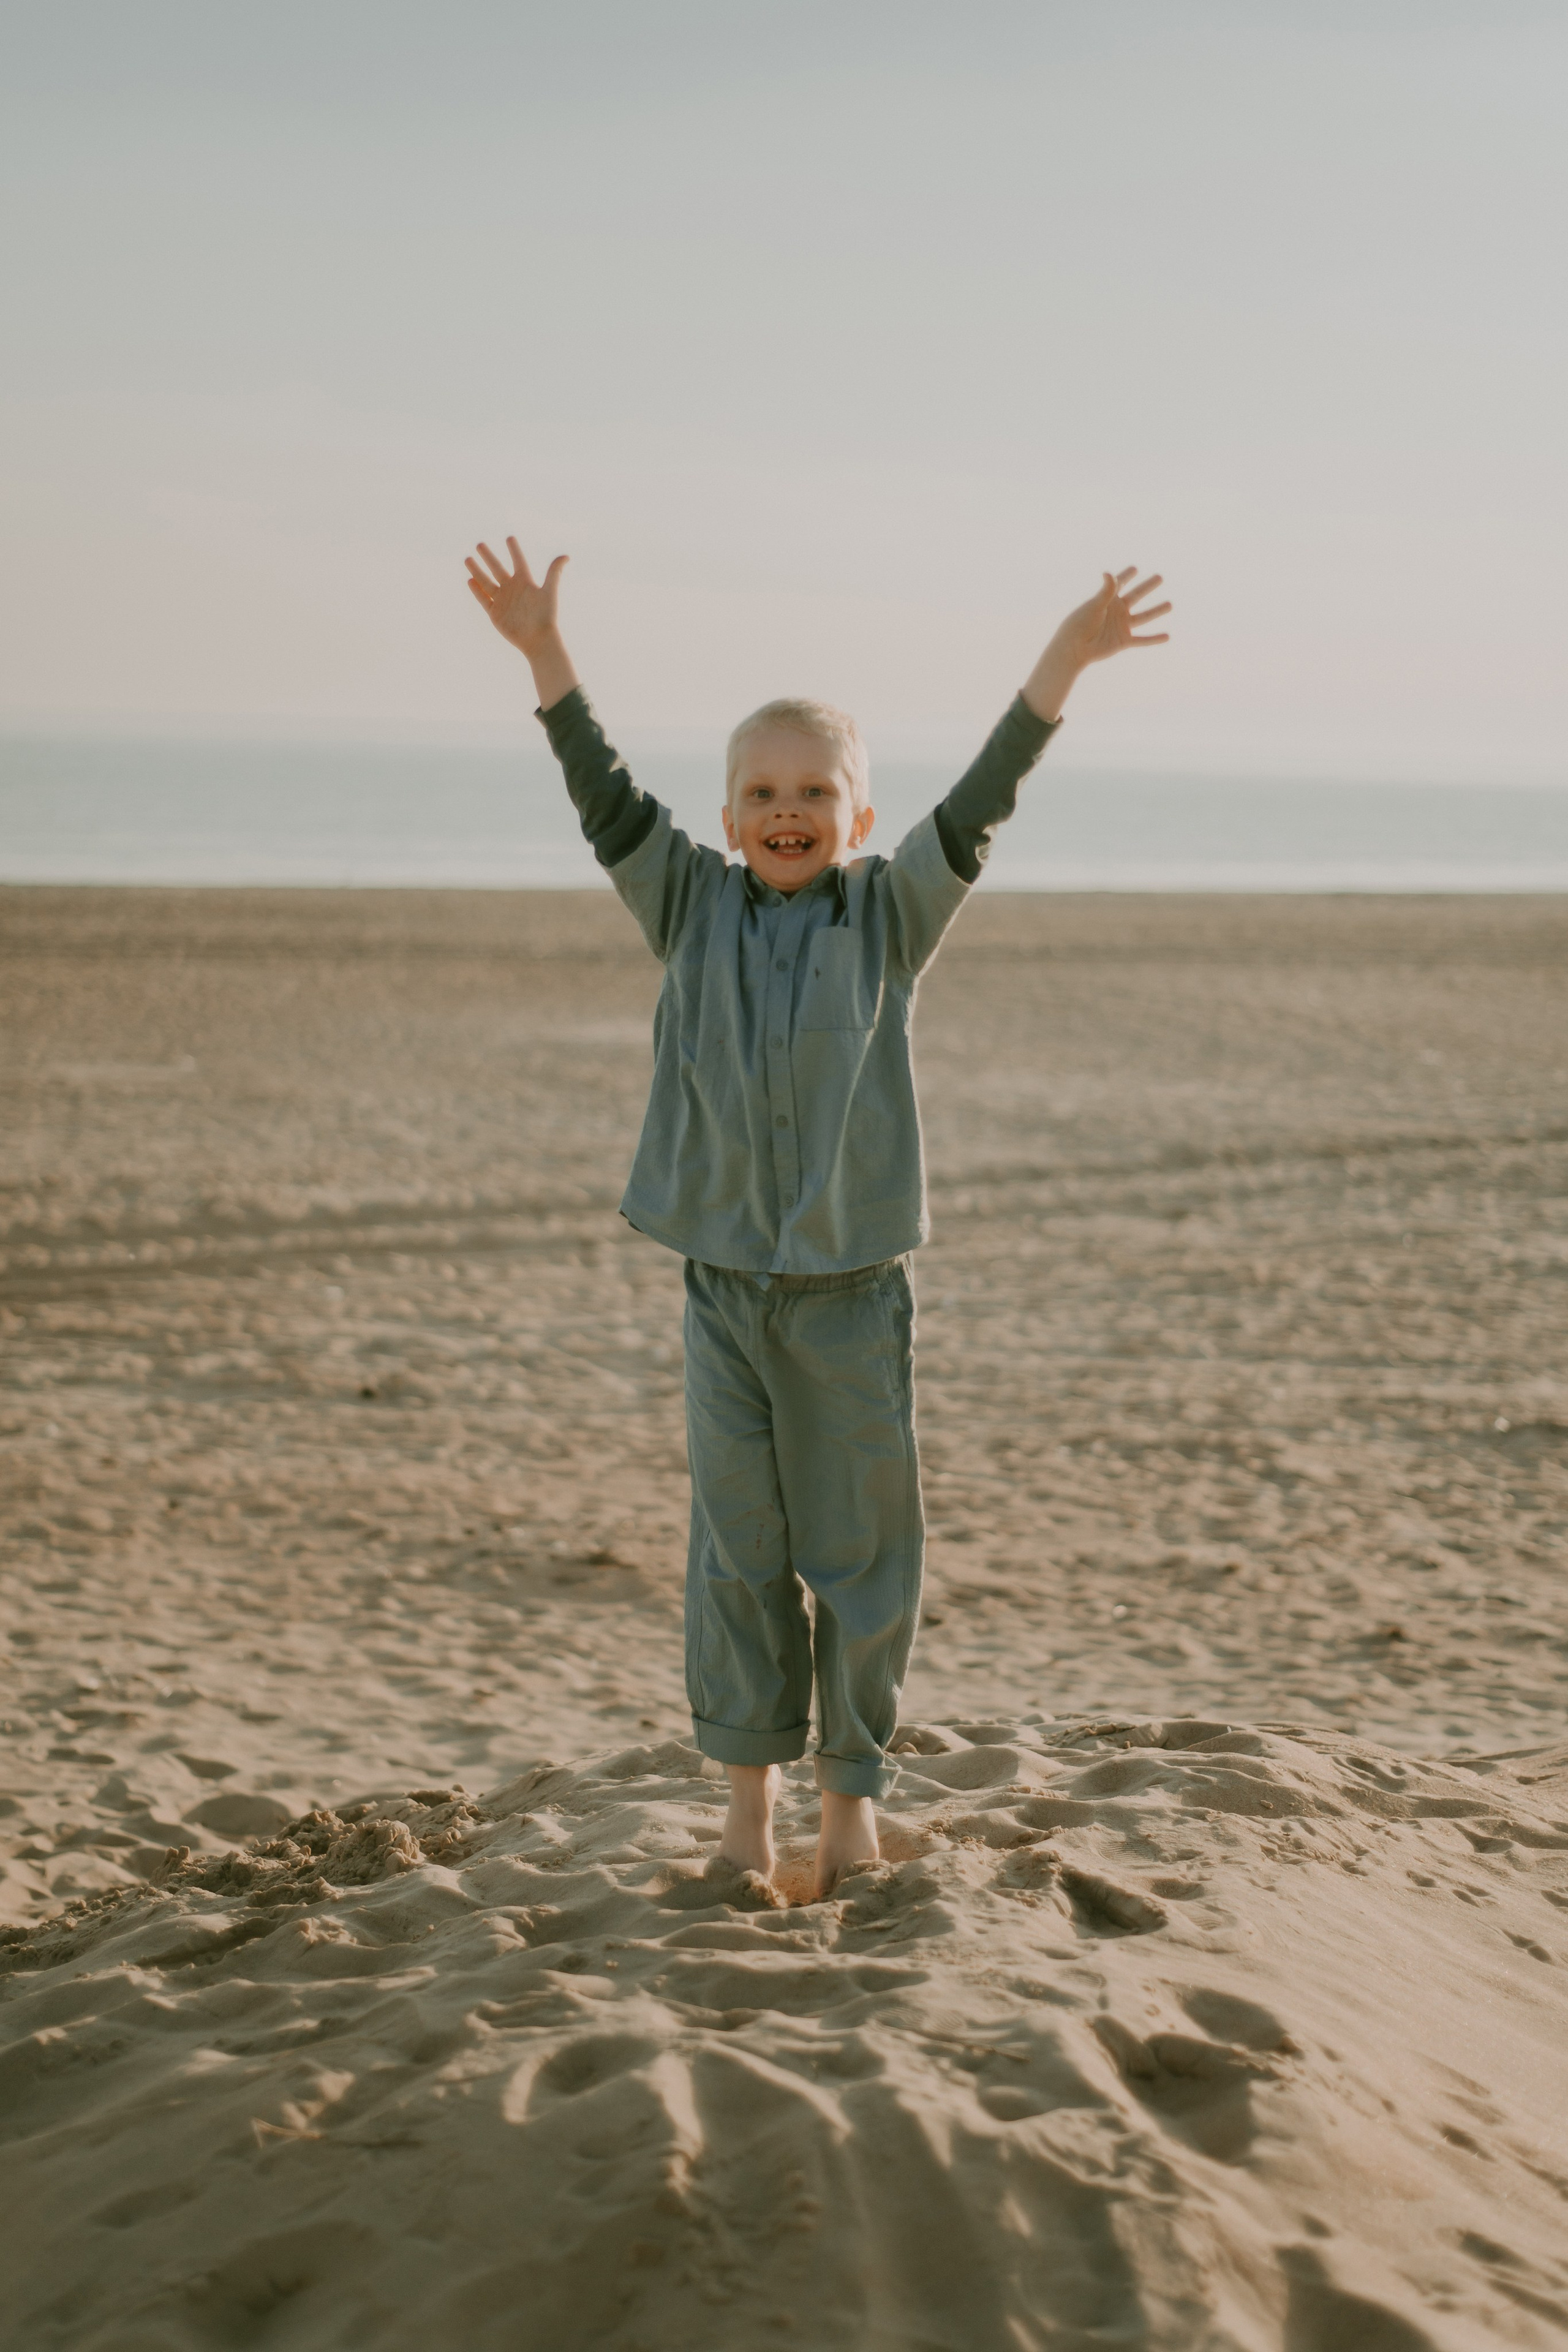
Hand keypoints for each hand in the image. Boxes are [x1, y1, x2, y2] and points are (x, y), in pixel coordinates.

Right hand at [464, 535, 580, 708]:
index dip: (514, 550)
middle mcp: (512, 589)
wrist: (538, 639)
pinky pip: (484, 599)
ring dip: (477, 571)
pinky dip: (477, 591)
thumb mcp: (549, 591)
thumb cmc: (545, 616)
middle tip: (479, 544)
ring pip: (486, 582)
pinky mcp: (495, 613)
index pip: (518, 561)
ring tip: (468, 558)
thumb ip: (554, 572)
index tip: (510, 538)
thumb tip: (566, 556)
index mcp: (525, 582)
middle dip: (488, 557)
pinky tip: (469, 581)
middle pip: (497, 569)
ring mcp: (503, 601)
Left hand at [1022, 566, 1171, 722]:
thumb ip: (1106, 591)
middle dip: (1147, 586)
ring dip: (1157, 610)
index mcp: (1107, 600)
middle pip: (1136, 596)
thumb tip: (1109, 573)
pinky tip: (1167, 636)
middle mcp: (1116, 612)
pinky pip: (1142, 640)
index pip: (1120, 584)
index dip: (1126, 575)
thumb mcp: (1094, 606)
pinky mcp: (1124, 641)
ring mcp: (1121, 626)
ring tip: (1170, 604)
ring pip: (1144, 617)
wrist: (1075, 649)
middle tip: (1159, 577)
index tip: (1134, 568)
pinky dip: (1154, 639)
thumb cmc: (1080, 625)